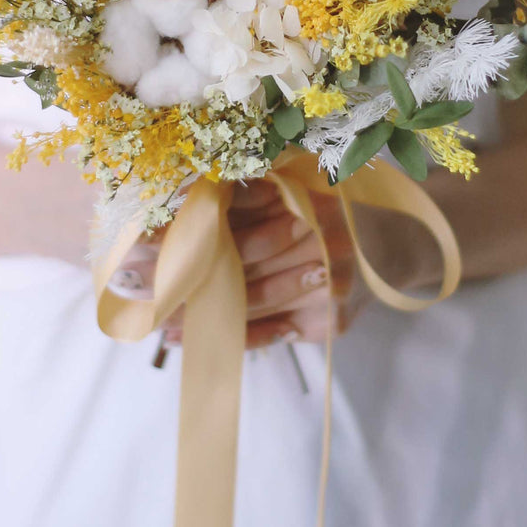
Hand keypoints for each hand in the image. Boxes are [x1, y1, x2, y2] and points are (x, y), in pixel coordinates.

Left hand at [139, 179, 363, 350]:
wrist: (395, 245)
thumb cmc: (330, 209)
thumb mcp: (292, 186)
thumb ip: (246, 193)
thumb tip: (177, 207)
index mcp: (305, 197)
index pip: (233, 213)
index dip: (186, 229)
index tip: (139, 242)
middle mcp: (319, 238)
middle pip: (236, 260)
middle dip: (182, 274)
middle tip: (132, 285)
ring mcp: (325, 284)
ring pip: (248, 302)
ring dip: (197, 314)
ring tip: (154, 320)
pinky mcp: (328, 320)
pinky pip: (270, 333)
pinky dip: (229, 337)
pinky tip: (190, 340)